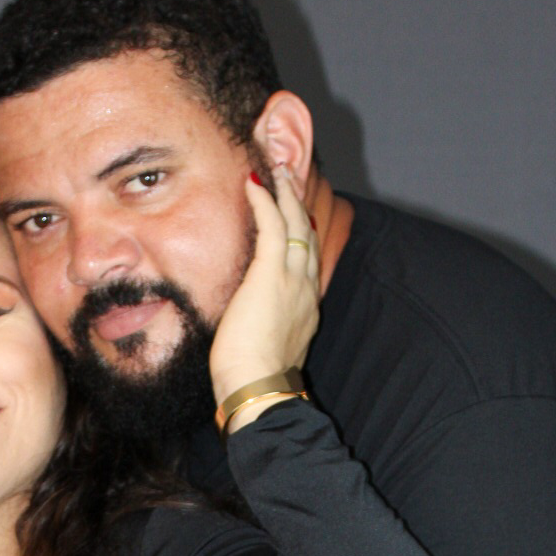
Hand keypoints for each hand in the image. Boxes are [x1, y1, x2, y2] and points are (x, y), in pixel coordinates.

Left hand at [208, 163, 320, 409]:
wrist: (260, 386)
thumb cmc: (254, 379)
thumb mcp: (267, 349)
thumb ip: (263, 330)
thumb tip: (246, 329)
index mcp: (306, 308)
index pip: (309, 261)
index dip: (303, 235)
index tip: (296, 216)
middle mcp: (306, 289)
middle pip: (309, 234)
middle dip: (299, 203)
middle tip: (289, 177)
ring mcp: (292, 279)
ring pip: (296, 222)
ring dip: (286, 192)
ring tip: (276, 169)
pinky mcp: (271, 273)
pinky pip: (273, 225)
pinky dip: (264, 200)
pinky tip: (253, 182)